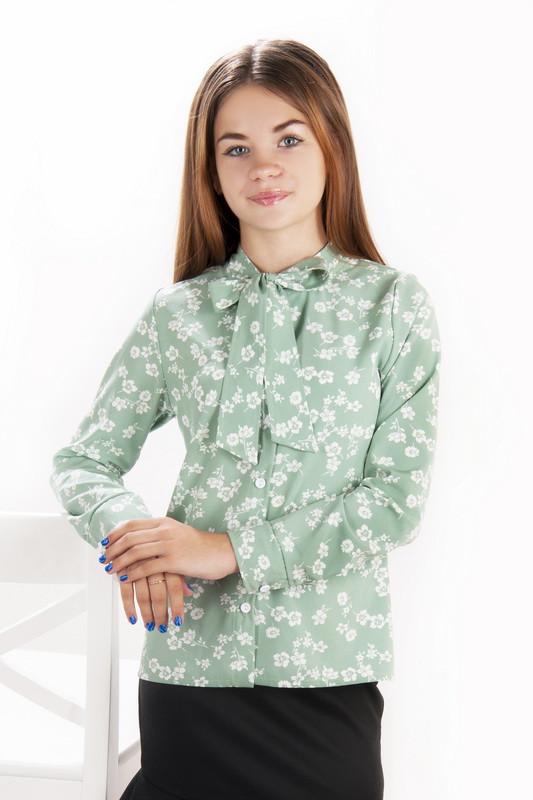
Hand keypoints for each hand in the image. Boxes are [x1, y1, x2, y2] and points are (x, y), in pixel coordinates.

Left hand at [99, 516, 238, 583]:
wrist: (222, 552)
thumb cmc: (199, 546)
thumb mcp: (177, 534)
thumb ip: (159, 535)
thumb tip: (139, 542)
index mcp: (163, 522)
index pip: (132, 524)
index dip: (115, 533)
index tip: (104, 543)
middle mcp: (164, 530)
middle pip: (130, 537)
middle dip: (113, 549)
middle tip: (104, 559)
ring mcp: (169, 544)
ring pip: (135, 551)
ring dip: (119, 562)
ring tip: (110, 570)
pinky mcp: (174, 560)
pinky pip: (147, 567)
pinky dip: (132, 573)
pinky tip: (125, 579)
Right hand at [114, 557, 194, 630]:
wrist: (134, 532)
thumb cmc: (157, 549)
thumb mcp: (171, 559)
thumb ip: (179, 576)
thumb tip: (190, 593)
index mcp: (168, 560)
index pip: (175, 587)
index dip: (177, 605)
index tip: (178, 621)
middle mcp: (153, 563)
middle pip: (159, 594)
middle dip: (161, 614)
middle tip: (162, 628)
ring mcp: (137, 566)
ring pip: (143, 596)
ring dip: (147, 614)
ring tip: (151, 627)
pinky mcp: (123, 569)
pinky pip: (126, 592)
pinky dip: (129, 608)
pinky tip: (133, 619)